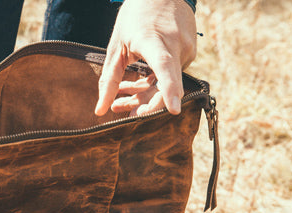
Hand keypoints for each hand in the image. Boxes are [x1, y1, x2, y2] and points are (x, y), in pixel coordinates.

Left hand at [95, 0, 196, 116]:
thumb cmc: (134, 18)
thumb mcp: (116, 47)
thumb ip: (109, 80)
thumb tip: (100, 111)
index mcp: (153, 40)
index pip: (164, 67)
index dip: (169, 89)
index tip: (174, 109)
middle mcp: (175, 43)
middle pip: (167, 85)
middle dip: (147, 106)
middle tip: (127, 115)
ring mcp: (187, 46)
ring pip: (167, 83)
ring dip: (145, 93)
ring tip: (124, 93)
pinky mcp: (190, 51)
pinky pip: (172, 74)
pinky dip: (154, 82)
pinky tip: (139, 79)